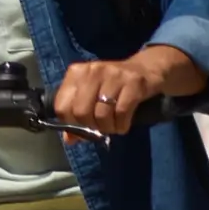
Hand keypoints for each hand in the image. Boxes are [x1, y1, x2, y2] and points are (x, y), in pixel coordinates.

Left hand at [52, 45, 206, 140]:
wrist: (147, 69)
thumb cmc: (113, 85)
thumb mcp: (92, 94)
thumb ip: (77, 114)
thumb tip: (69, 139)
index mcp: (76, 73)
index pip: (61, 106)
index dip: (71, 123)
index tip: (82, 127)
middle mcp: (92, 71)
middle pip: (81, 111)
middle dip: (90, 126)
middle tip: (100, 128)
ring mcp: (113, 75)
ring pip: (101, 114)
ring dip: (108, 128)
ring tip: (113, 127)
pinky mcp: (133, 82)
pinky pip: (122, 112)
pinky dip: (121, 125)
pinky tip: (123, 125)